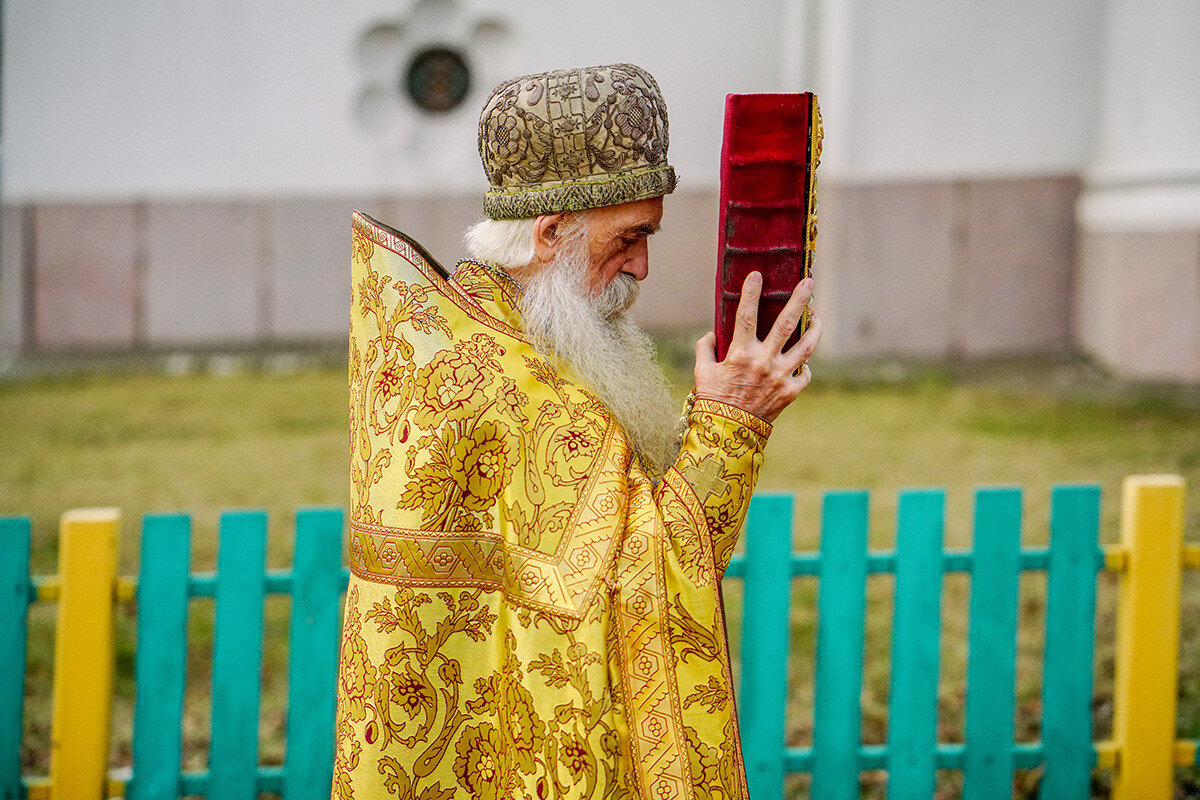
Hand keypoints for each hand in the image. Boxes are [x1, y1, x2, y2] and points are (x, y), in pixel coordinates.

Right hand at [693, 272, 821, 422]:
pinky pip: (805, 374)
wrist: (728, 434)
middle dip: (799, 300)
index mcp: (740, 354)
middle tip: (809, 282)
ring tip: (818, 316)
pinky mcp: (791, 393)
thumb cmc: (712, 401)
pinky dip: (805, 366)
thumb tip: (713, 334)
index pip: (747, 315)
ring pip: (807, 346)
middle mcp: (764, 362)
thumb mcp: (702, 372)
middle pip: (786, 323)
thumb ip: (705, 349)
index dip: (751, 292)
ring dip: (815, 328)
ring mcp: (781, 377)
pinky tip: (804, 359)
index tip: (757, 274)